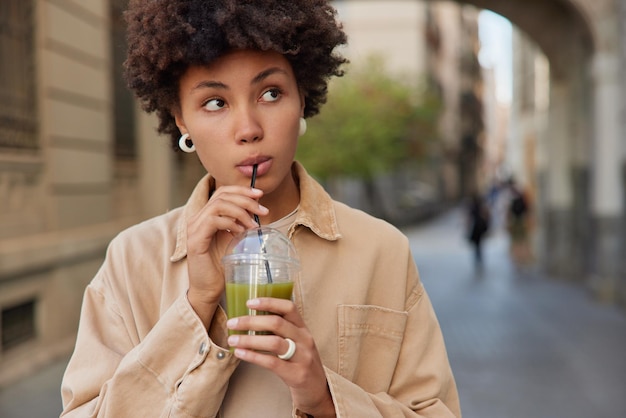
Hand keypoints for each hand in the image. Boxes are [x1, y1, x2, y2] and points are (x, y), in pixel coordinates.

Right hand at [186, 186, 267, 327]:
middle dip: (245, 199)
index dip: (241, 189)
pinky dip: (230, 223)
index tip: (259, 194)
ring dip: (241, 212)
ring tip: (254, 224)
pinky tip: (241, 232)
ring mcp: (194, 229)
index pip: (222, 192)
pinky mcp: (195, 240)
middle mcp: (197, 219)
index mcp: (206, 216)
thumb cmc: (222, 267)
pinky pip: (213, 221)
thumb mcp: (234, 240)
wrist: (209, 290)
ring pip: (218, 205)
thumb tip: (259, 210)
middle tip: (263, 210)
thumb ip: (241, 224)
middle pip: (221, 195)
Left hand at [226, 298, 335, 416]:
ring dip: (249, 339)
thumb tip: (249, 319)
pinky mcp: (297, 374)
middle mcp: (305, 339)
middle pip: (277, 323)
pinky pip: (272, 362)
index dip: (269, 302)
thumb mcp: (297, 342)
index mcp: (303, 328)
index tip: (249, 302)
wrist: (318, 390)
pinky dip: (253, 356)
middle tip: (232, 323)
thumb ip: (280, 331)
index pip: (288, 308)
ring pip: (274, 342)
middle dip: (251, 321)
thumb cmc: (301, 363)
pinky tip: (240, 353)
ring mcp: (303, 357)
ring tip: (232, 339)